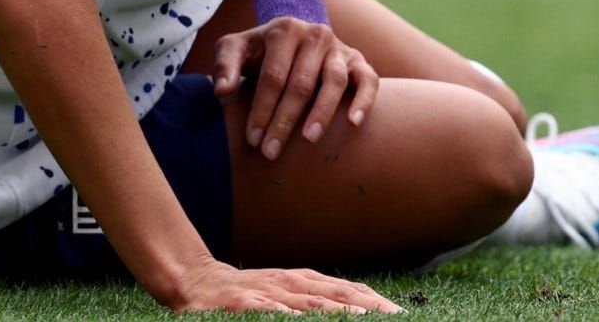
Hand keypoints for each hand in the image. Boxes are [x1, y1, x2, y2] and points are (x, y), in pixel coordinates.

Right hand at [163, 258, 401, 313]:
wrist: (197, 282)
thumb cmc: (249, 293)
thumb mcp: (285, 290)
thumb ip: (315, 300)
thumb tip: (356, 308)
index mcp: (305, 280)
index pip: (349, 290)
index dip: (376, 302)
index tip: (400, 314)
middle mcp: (292, 282)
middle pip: (339, 295)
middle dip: (370, 308)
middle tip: (395, 318)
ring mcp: (269, 292)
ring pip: (311, 304)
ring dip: (340, 312)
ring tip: (365, 319)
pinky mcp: (245, 302)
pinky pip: (271, 310)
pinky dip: (288, 315)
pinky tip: (300, 319)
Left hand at [211, 16, 378, 160]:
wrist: (294, 34)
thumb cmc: (261, 50)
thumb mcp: (236, 48)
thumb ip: (225, 65)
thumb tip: (222, 92)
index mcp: (284, 30)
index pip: (273, 76)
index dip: (262, 109)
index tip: (253, 139)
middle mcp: (315, 35)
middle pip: (301, 83)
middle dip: (285, 120)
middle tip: (271, 152)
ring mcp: (339, 48)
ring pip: (334, 81)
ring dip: (322, 112)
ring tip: (308, 139)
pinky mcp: (358, 60)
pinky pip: (368, 80)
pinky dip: (364, 100)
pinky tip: (353, 122)